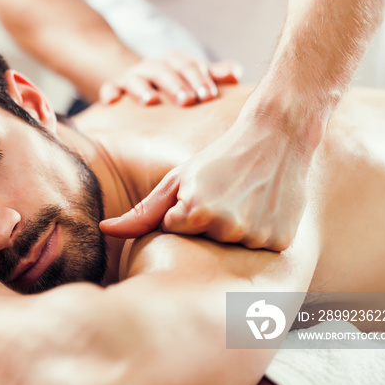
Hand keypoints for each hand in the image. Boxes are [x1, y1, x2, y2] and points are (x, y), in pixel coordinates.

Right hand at [99, 51, 242, 105]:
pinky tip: (112, 102)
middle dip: (175, 84)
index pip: (188, 64)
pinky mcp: (113, 89)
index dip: (199, 77)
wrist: (139, 86)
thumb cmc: (175, 88)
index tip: (209, 95)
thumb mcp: (194, 80)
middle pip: (163, 69)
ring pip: (135, 77)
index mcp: (174, 63)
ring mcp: (131, 77)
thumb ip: (213, 76)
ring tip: (150, 101)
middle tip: (188, 100)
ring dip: (142, 87)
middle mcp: (153, 66)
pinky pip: (109, 88)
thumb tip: (236, 73)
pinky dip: (110, 92)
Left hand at [100, 117, 312, 250]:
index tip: (200, 191)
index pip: (173, 232)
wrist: (277, 135)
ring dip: (234, 229)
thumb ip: (140, 213)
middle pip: (202, 243)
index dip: (183, 212)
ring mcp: (255, 238)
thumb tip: (104, 231)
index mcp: (194, 214)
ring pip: (230, 247)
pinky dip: (259, 233)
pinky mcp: (280, 242)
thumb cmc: (219, 157)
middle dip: (207, 222)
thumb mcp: (177, 180)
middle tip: (225, 194)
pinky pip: (258, 249)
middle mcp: (225, 230)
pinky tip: (263, 208)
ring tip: (245, 198)